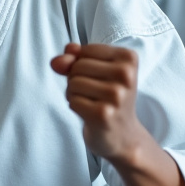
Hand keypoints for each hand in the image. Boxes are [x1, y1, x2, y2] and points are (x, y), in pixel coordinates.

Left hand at [51, 43, 148, 161]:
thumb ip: (73, 58)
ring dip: (74, 94)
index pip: (85, 50)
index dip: (81, 64)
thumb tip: (56, 62)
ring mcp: (117, 95)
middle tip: (95, 93)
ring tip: (91, 102)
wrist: (122, 134)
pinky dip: (75, 106)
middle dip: (76, 79)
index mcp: (128, 58)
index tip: (99, 78)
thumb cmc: (107, 97)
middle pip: (78, 66)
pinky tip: (89, 113)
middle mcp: (126, 74)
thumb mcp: (95, 71)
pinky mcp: (104, 113)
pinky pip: (73, 100)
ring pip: (73, 83)